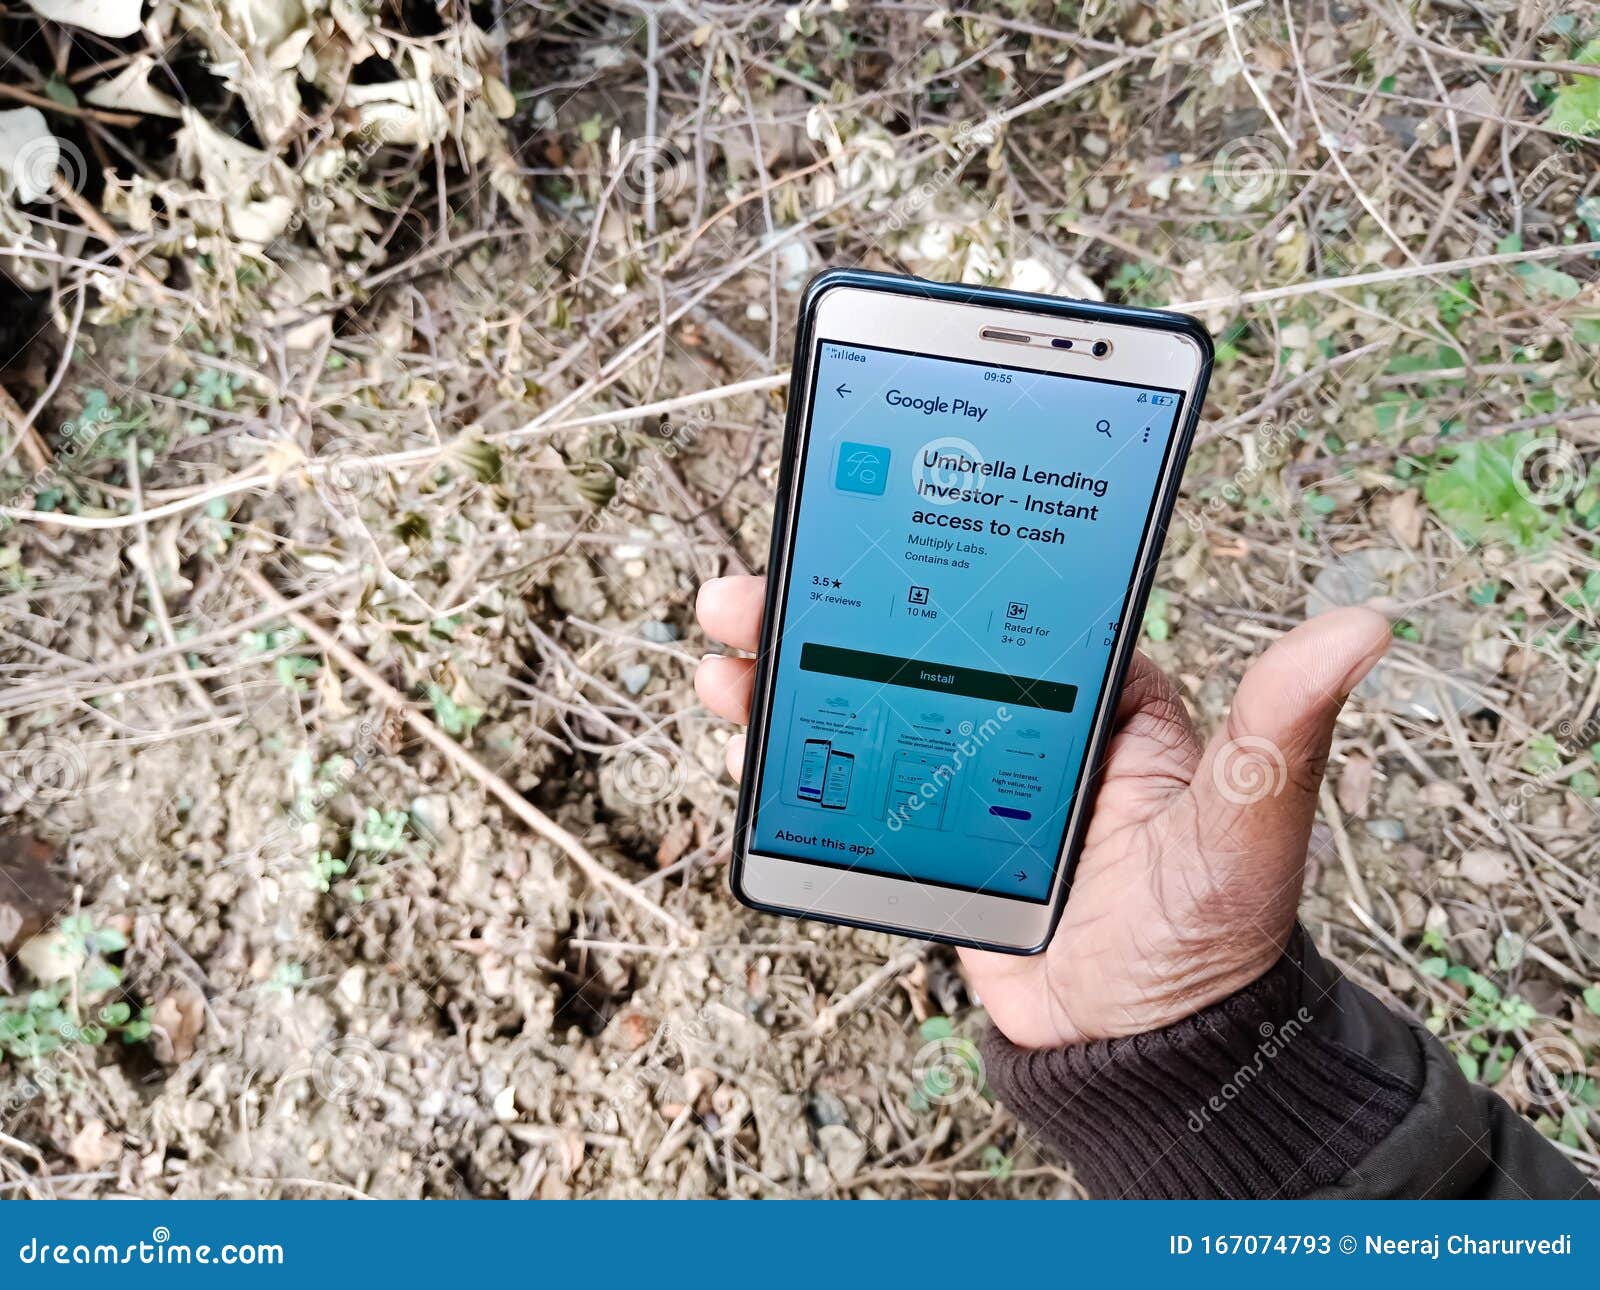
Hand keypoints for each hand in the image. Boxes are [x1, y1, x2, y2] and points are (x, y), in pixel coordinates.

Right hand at [695, 575, 1390, 1049]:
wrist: (1140, 1051)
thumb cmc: (1206, 941)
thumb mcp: (1244, 826)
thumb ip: (1277, 730)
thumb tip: (1361, 626)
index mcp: (1095, 695)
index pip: (1003, 597)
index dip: (928, 553)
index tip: (869, 518)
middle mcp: (1022, 721)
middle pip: (906, 639)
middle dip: (823, 605)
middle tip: (753, 590)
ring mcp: (960, 777)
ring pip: (858, 700)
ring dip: (785, 673)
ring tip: (727, 656)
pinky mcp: (917, 836)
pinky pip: (844, 779)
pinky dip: (789, 754)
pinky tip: (744, 736)